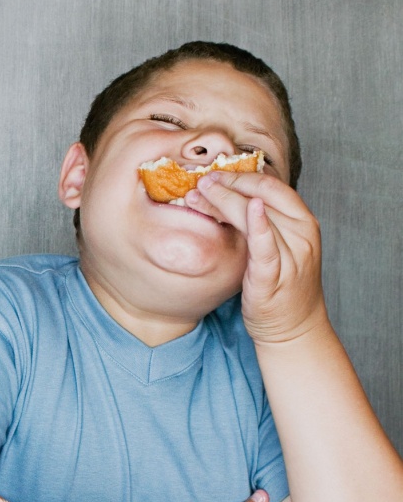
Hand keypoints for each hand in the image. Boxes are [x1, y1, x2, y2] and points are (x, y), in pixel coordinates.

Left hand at [185, 172, 325, 343]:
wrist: (295, 328)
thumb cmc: (281, 285)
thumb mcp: (276, 246)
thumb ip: (262, 222)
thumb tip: (229, 195)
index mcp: (303, 222)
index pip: (272, 185)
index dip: (242, 175)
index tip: (215, 173)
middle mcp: (302, 234)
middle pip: (262, 196)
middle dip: (229, 184)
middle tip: (201, 179)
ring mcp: (292, 255)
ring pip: (256, 216)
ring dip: (224, 201)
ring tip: (198, 194)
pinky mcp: (275, 276)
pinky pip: (266, 246)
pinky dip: (259, 225)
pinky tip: (249, 208)